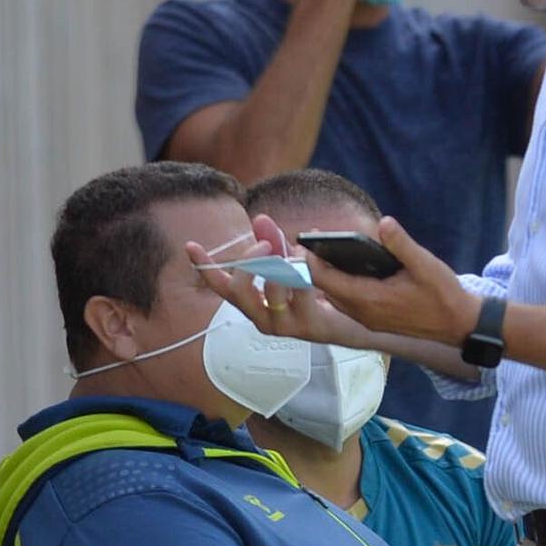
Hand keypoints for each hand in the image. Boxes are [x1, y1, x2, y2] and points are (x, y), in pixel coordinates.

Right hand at [185, 215, 379, 347]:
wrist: (354, 321)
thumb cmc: (317, 292)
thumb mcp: (291, 263)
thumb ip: (274, 242)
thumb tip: (260, 219)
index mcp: (254, 302)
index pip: (221, 286)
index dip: (204, 266)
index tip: (191, 245)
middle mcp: (262, 317)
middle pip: (238, 290)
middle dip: (248, 262)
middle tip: (264, 244)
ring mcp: (283, 325)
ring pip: (270, 291)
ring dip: (282, 266)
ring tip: (294, 254)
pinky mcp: (307, 327)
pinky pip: (301, 293)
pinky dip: (304, 273)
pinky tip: (310, 263)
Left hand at [301, 216, 481, 345]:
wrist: (459, 325)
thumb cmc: (443, 295)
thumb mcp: (425, 264)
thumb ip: (401, 244)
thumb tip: (383, 222)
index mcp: (370, 299)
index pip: (326, 279)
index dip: (311, 260)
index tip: (305, 239)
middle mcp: (363, 313)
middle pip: (325, 288)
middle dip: (314, 265)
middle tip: (309, 239)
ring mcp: (367, 319)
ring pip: (335, 296)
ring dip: (326, 275)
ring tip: (322, 249)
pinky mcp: (373, 320)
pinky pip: (346, 301)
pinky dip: (339, 284)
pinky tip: (344, 268)